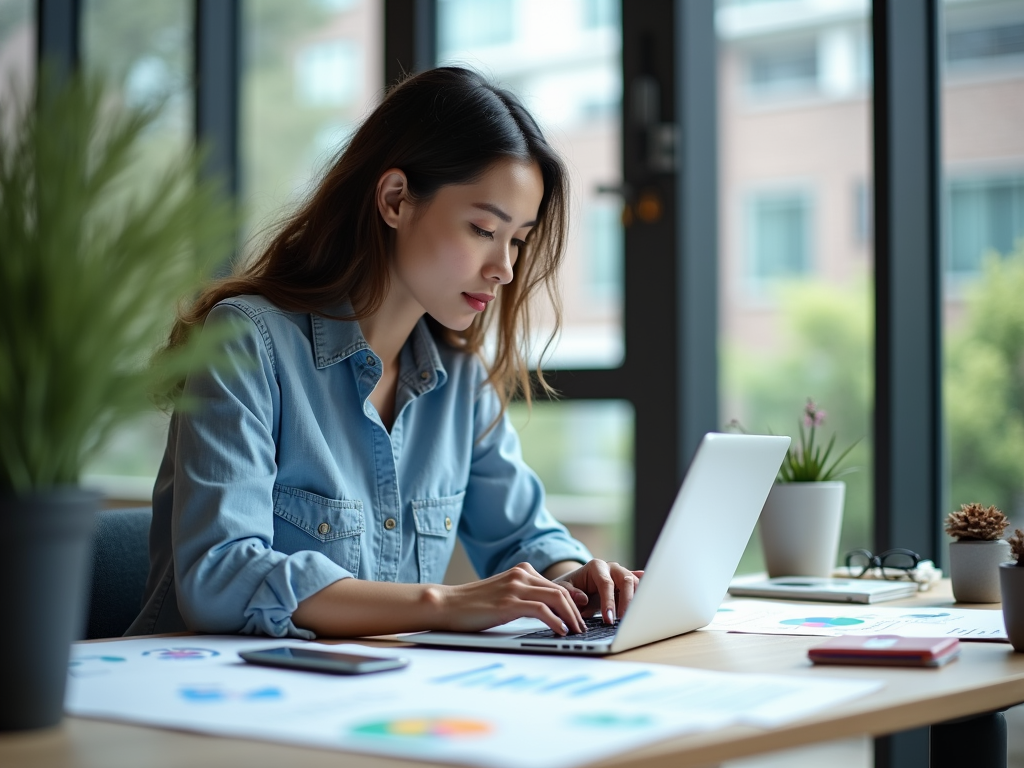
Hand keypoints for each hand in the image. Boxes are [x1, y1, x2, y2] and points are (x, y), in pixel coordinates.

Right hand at [436, 563, 584, 635]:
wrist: (447, 604)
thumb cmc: (474, 605)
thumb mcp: (504, 595)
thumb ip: (525, 597)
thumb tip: (549, 611)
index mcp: (521, 571)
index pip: (556, 586)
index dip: (573, 602)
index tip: (581, 616)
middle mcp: (521, 575)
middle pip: (561, 592)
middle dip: (575, 612)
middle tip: (582, 628)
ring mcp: (515, 587)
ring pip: (556, 599)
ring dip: (570, 618)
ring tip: (576, 632)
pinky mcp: (509, 603)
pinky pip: (542, 611)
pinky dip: (556, 622)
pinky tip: (561, 632)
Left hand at [551, 560, 643, 624]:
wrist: (575, 585)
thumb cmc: (570, 587)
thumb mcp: (563, 588)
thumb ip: (570, 593)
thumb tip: (583, 598)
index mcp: (596, 566)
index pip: (606, 583)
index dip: (608, 602)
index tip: (608, 619)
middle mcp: (612, 567)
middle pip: (626, 580)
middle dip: (626, 601)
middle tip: (622, 621)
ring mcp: (622, 574)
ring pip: (636, 583)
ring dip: (636, 600)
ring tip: (633, 618)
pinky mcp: (627, 584)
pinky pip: (639, 586)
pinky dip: (644, 592)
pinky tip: (650, 598)